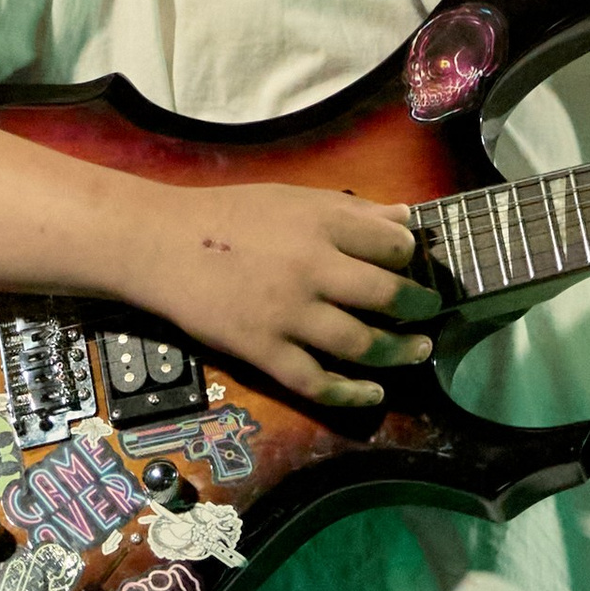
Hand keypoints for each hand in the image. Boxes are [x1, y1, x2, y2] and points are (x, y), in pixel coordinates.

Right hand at [127, 182, 443, 412]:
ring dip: (400, 351)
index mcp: (320, 224)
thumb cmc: (227, 215)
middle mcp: (311, 269)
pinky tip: (374, 392)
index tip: (412, 264)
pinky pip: (317, 382)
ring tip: (418, 350)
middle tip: (429, 311)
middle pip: (388, 296)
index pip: (392, 244)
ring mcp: (288, 314)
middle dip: (419, 307)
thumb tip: (406, 220)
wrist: (159, 245)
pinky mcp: (263, 351)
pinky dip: (352, 392)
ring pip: (362, 344)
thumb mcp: (291, 198)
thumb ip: (350, 210)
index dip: (410, 256)